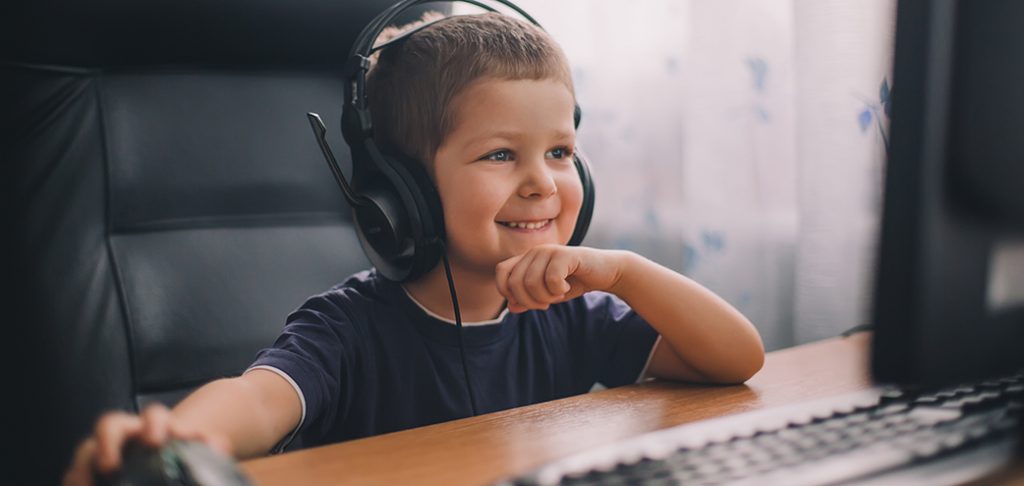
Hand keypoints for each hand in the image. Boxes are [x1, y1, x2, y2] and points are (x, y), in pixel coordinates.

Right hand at [62, 404, 231, 485]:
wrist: (166, 455)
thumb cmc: (183, 452)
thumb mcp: (199, 448)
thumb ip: (210, 446)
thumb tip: (220, 445)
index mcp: (156, 426)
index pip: (153, 416)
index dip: (154, 425)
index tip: (157, 442)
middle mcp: (127, 434)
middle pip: (110, 425)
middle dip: (108, 441)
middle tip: (110, 465)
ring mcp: (105, 451)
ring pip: (86, 451)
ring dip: (82, 468)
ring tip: (83, 485)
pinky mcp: (91, 470)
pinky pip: (77, 473)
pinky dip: (76, 479)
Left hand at [495, 245, 626, 312]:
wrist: (606, 272)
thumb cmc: (574, 282)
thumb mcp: (548, 295)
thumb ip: (528, 300)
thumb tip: (511, 307)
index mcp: (527, 258)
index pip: (501, 272)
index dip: (508, 291)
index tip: (527, 302)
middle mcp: (534, 251)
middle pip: (514, 282)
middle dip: (529, 301)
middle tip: (547, 303)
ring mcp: (548, 250)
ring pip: (531, 283)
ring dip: (546, 297)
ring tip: (559, 293)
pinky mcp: (564, 254)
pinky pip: (551, 280)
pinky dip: (559, 290)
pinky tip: (567, 286)